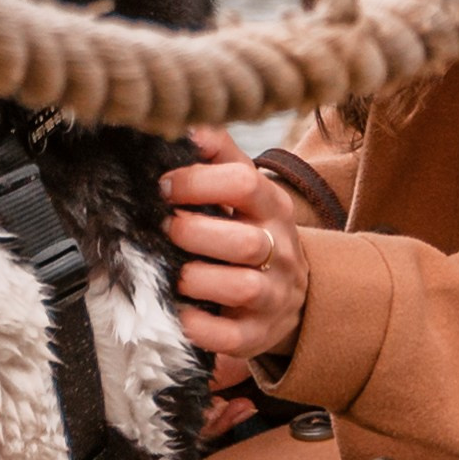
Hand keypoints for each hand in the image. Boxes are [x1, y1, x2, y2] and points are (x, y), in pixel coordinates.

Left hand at [161, 125, 313, 367]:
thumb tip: (188, 122)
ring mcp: (273, 295)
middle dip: (195, 233)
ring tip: (176, 274)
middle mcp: (279, 250)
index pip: (245, 183)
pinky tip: (182, 314)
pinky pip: (232, 337)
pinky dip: (201, 327)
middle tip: (167, 228)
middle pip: (245, 240)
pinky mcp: (258, 335)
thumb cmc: (253, 230)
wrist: (294, 293)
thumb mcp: (246, 191)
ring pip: (242, 287)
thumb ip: (220, 156)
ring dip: (198, 278)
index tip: (164, 186)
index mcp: (272, 207)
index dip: (199, 182)